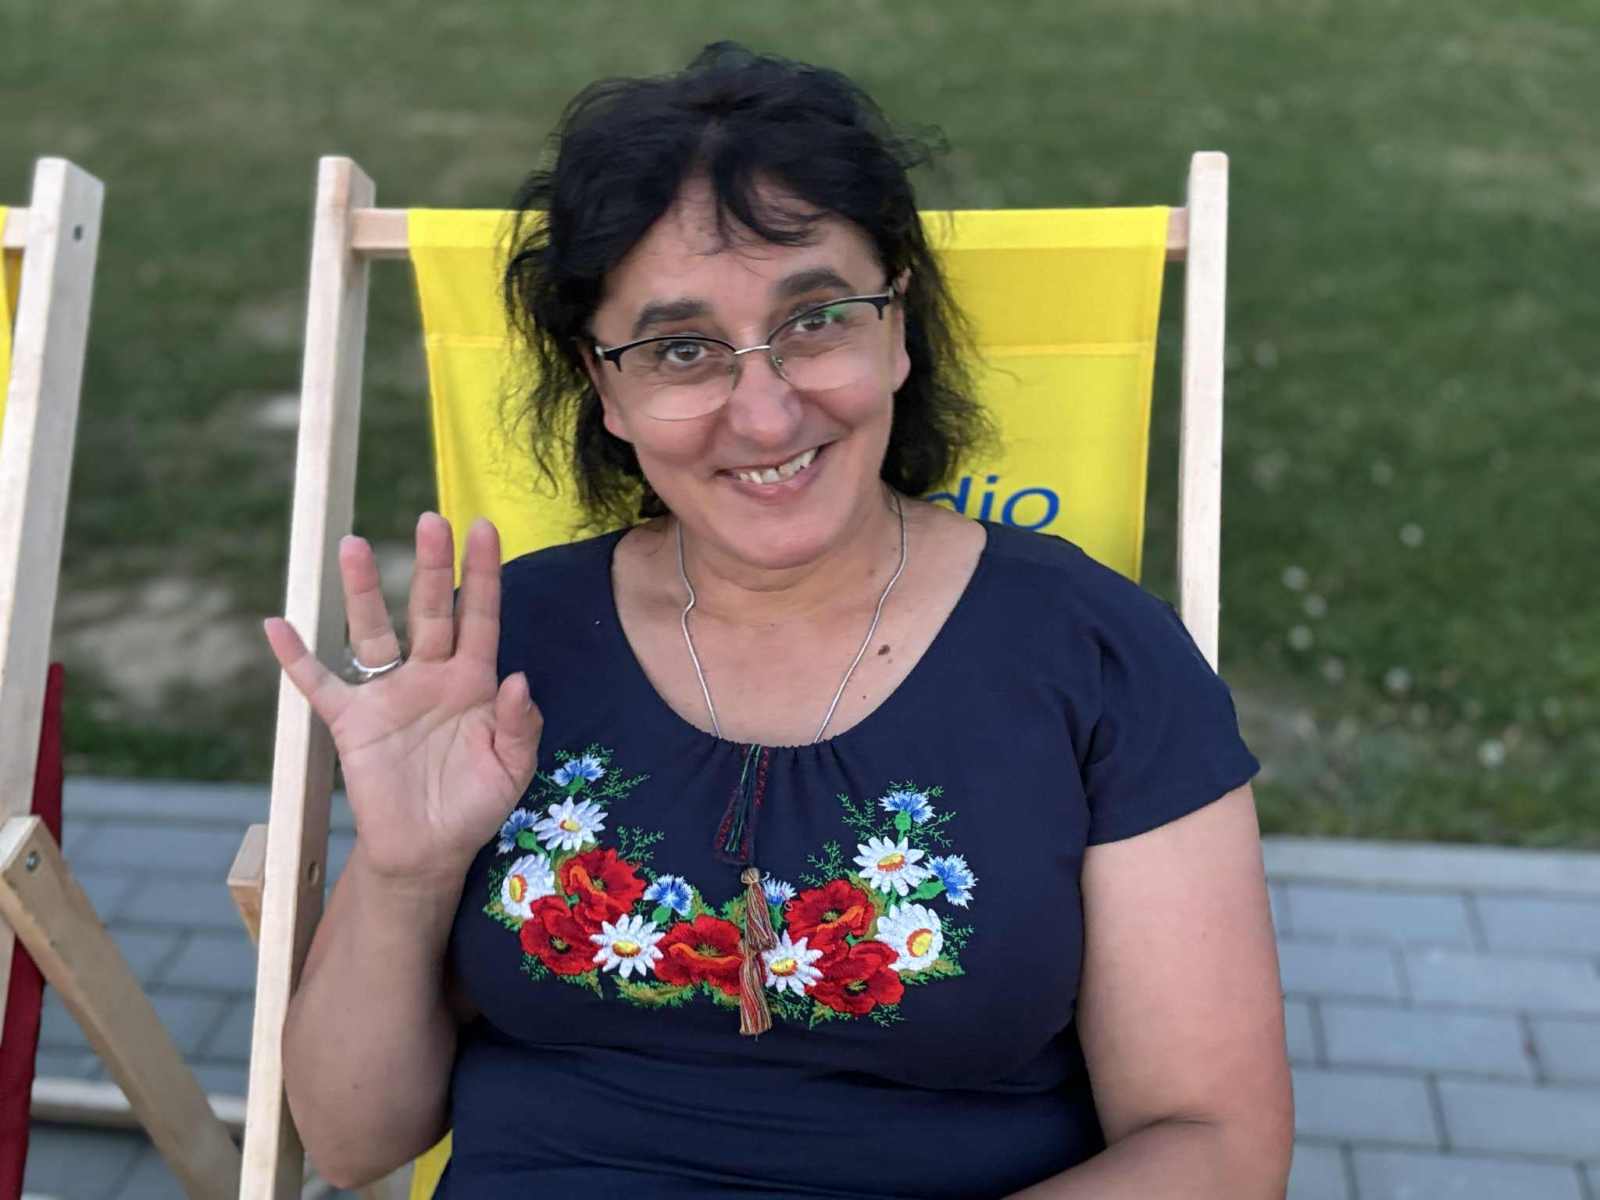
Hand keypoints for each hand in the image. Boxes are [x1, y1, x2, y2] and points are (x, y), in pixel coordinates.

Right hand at [264, 514, 541, 886]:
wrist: (429, 851)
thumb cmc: (475, 805)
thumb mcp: (511, 768)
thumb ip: (520, 725)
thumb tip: (517, 679)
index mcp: (474, 681)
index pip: (480, 616)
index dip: (482, 575)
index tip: (485, 528)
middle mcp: (430, 676)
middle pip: (429, 609)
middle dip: (431, 565)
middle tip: (432, 519)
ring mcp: (388, 694)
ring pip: (372, 630)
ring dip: (361, 590)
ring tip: (353, 544)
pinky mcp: (350, 722)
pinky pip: (318, 684)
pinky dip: (296, 657)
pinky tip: (276, 625)